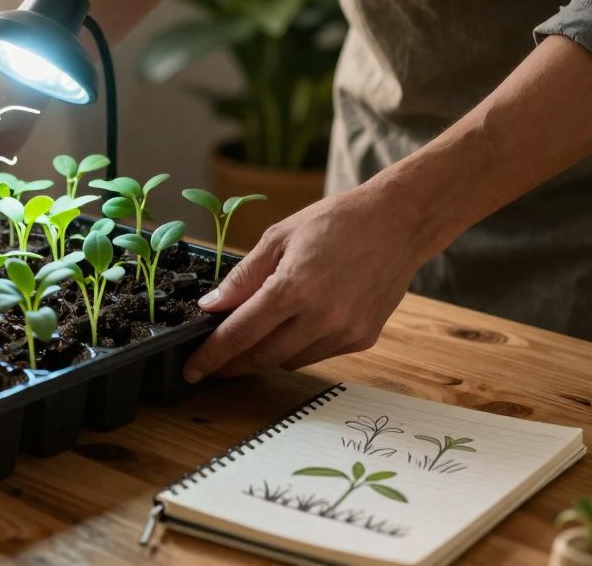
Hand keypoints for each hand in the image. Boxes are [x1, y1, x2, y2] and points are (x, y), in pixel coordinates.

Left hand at [183, 185, 427, 381]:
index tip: (192, 369)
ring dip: (264, 356)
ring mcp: (345, 331)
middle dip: (232, 364)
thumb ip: (243, 277)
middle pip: (262, 356)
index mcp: (293, 288)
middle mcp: (321, 317)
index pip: (240, 334)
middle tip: (213, 364)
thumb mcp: (279, 237)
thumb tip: (211, 307)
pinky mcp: (363, 338)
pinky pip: (317, 354)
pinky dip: (296, 348)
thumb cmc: (337, 222)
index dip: (211, 356)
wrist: (399, 222)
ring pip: (289, 360)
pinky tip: (292, 329)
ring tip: (250, 342)